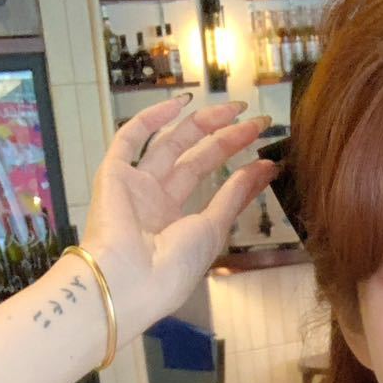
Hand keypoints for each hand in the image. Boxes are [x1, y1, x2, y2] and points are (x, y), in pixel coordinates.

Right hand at [79, 93, 276, 346]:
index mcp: (178, 224)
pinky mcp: (113, 174)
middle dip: (227, 140)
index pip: (214, 188)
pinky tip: (181, 102)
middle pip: (195, 160)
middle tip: (258, 123)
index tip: (268, 159)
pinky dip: (151, 118)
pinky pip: (130, 138)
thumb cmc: (173, 267)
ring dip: (201, 124)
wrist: (130, 280)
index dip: (241, 172)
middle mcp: (156, 202)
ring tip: (235, 109)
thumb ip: (234, 197)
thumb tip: (261, 170)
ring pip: (170, 143)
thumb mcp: (213, 230)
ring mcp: (134, 186)